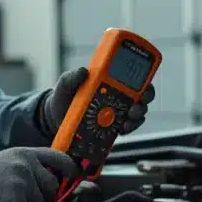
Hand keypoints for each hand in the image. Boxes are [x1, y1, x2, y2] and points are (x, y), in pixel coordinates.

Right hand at [0, 147, 81, 201]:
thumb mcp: (7, 160)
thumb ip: (29, 165)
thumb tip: (53, 179)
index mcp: (25, 153)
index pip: (58, 157)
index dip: (71, 168)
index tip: (76, 176)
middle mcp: (27, 165)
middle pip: (52, 186)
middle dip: (45, 196)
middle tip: (26, 198)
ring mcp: (24, 182)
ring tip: (10, 200)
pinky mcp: (19, 200)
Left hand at [40, 67, 155, 135]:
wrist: (56, 119)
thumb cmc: (63, 97)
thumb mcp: (65, 84)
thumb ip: (72, 77)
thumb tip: (84, 71)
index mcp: (109, 80)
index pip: (133, 76)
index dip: (144, 78)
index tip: (143, 85)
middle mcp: (118, 95)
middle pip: (142, 95)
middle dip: (145, 100)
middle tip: (137, 105)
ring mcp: (117, 111)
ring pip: (137, 113)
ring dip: (137, 116)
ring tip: (127, 120)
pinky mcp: (113, 127)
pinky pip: (128, 127)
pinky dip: (128, 128)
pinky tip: (122, 129)